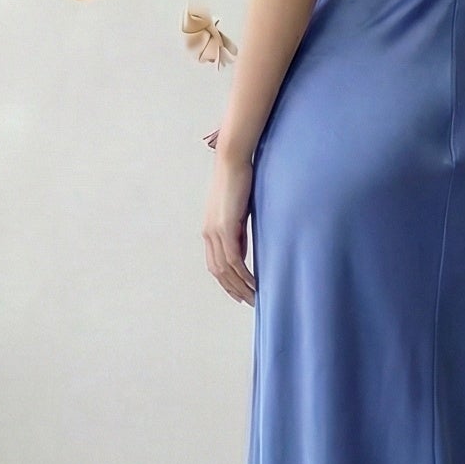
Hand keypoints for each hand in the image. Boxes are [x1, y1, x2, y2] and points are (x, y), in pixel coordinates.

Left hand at [204, 155, 256, 304]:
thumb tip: (242, 251)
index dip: (227, 282)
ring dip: (240, 286)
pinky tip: (254, 282)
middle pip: (219, 272)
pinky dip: (243, 274)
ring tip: (255, 297)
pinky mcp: (225, 228)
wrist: (233, 161)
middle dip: (234, 289)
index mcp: (210, 231)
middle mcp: (209, 234)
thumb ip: (237, 232)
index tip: (240, 293)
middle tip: (250, 302)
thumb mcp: (238, 212)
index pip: (216, 265)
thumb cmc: (238, 182)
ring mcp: (215, 232)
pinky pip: (233, 260)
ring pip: (226, 270)